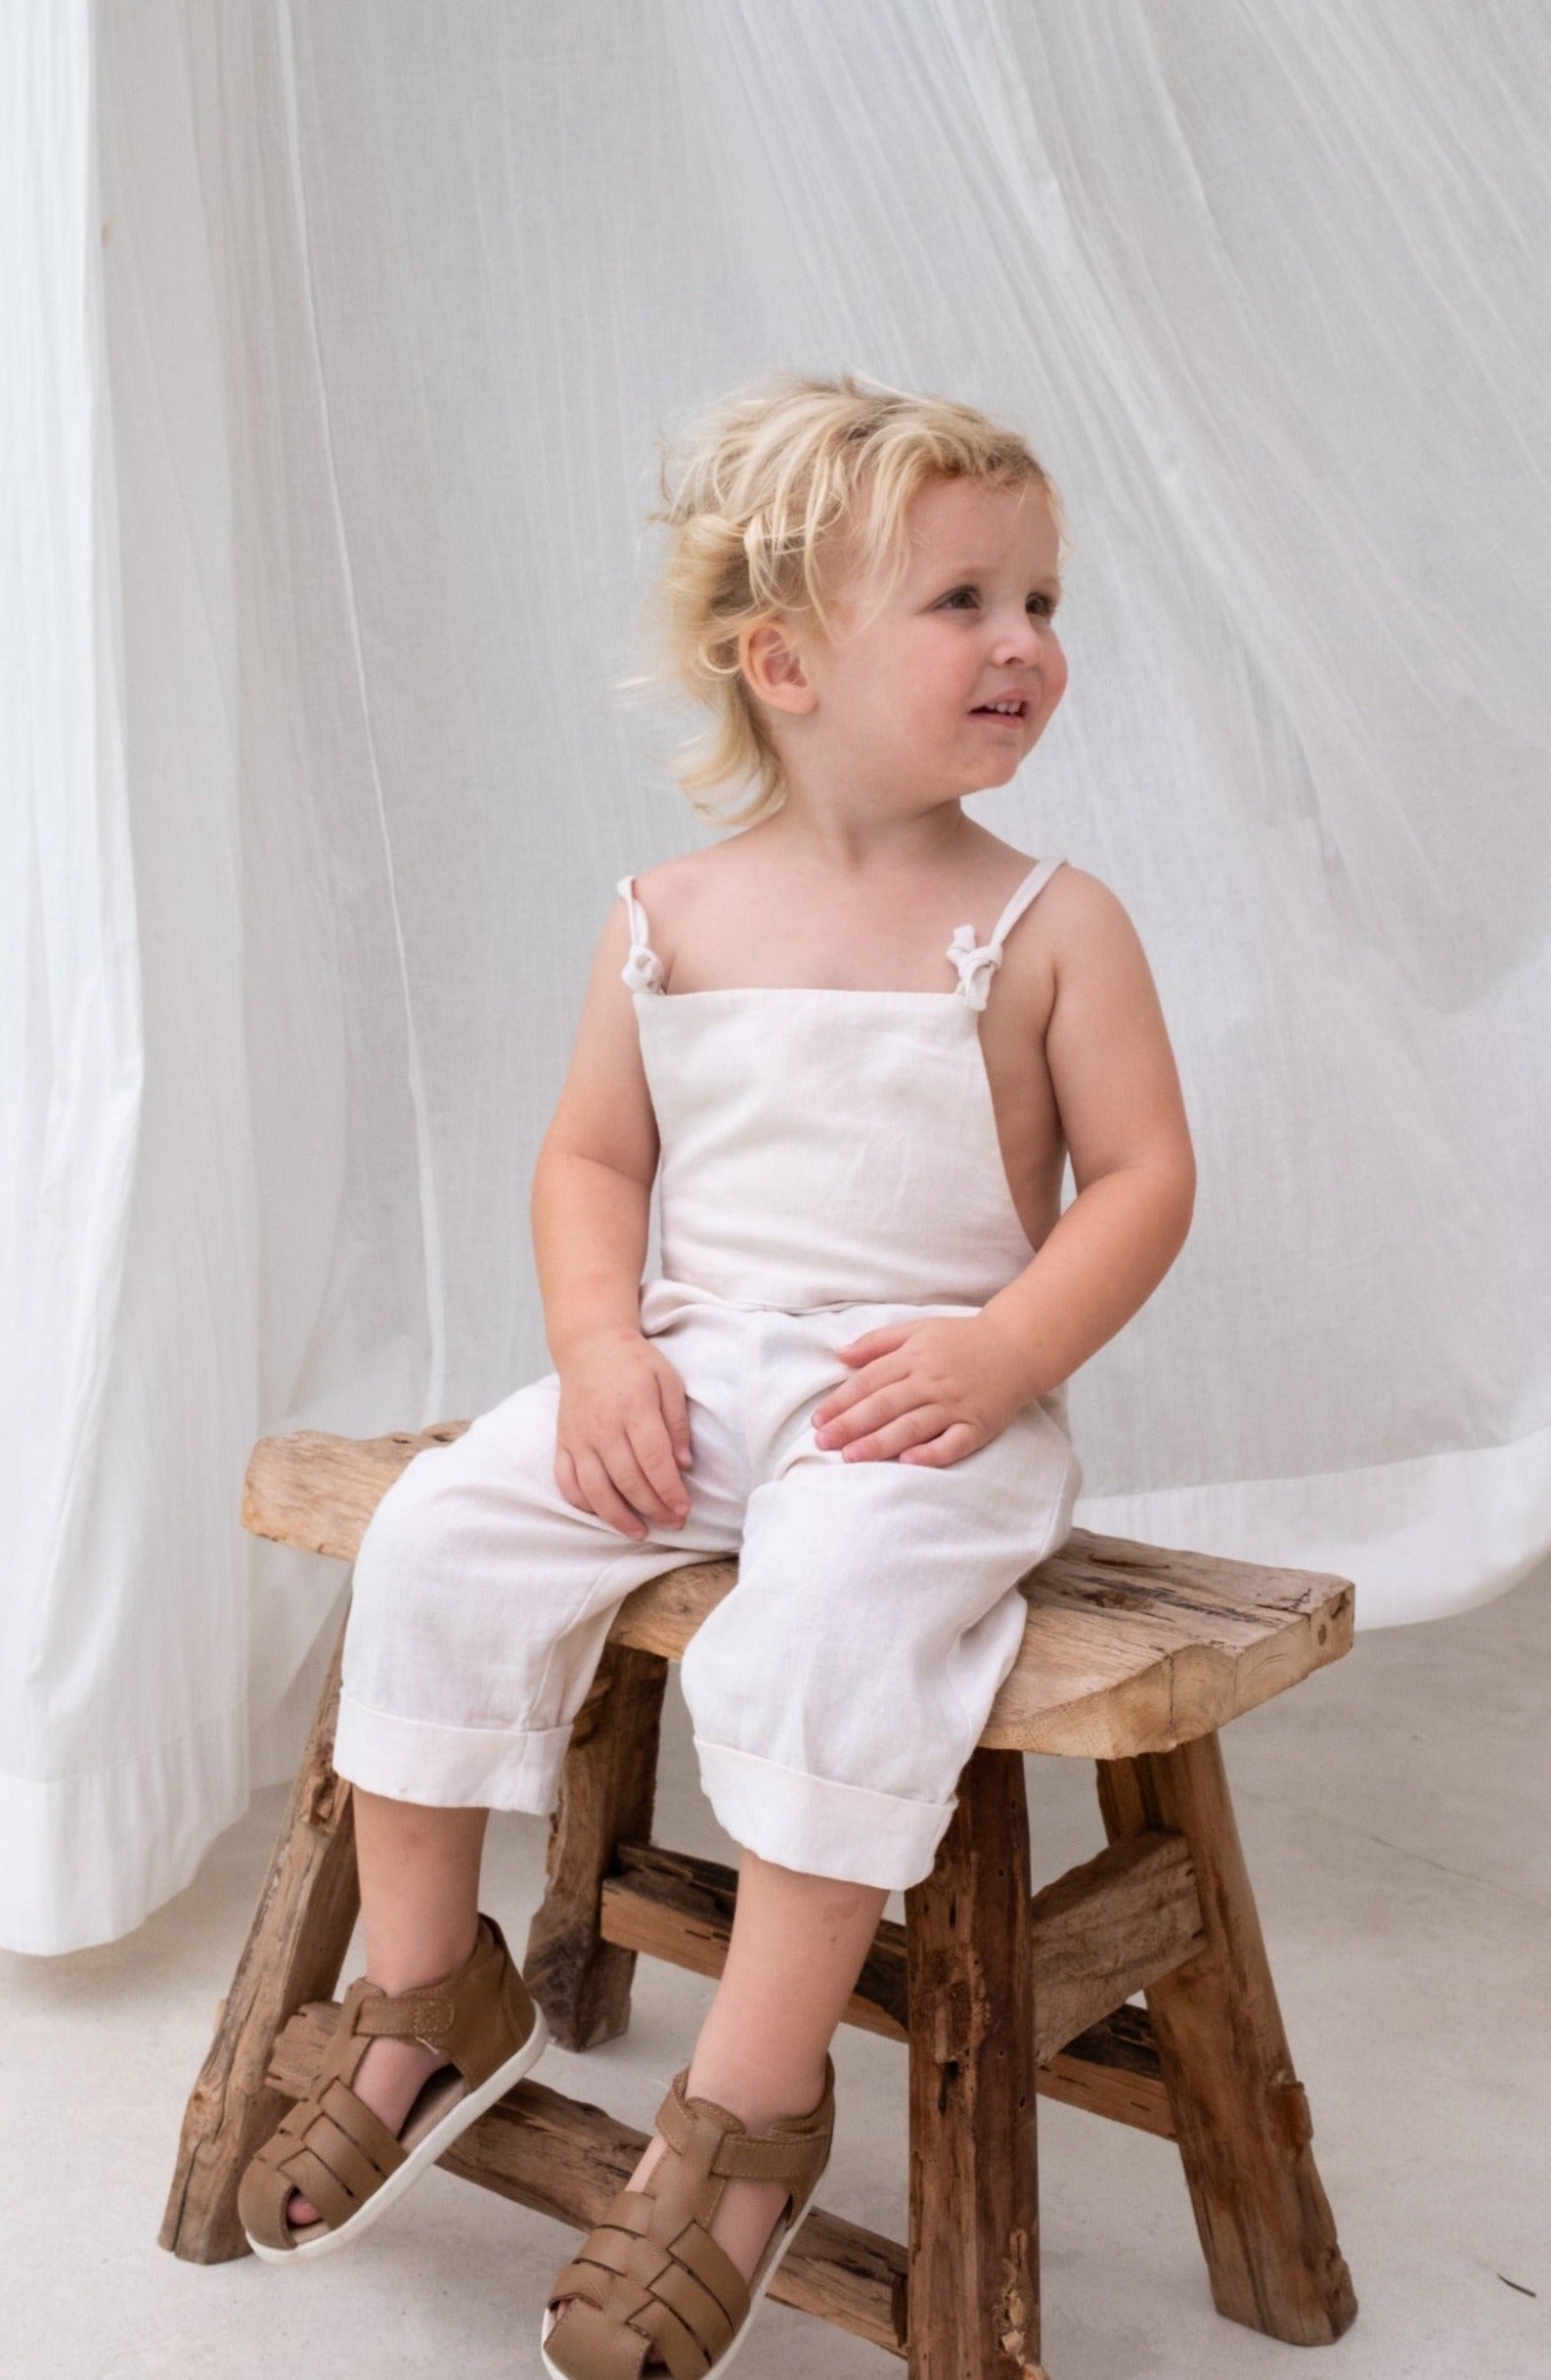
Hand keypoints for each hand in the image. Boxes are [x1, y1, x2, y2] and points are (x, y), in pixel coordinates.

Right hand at [554, 1326, 693, 1539]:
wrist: (588, 1345)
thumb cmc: (635, 1362)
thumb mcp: (668, 1380)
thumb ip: (677, 1422)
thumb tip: (684, 1464)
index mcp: (632, 1407)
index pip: (653, 1460)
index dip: (669, 1491)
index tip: (684, 1509)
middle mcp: (602, 1426)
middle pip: (627, 1480)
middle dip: (653, 1508)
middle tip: (673, 1523)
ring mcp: (578, 1436)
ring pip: (595, 1488)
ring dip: (618, 1517)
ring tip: (639, 1532)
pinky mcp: (563, 1442)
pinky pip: (566, 1481)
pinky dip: (582, 1503)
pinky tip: (602, 1514)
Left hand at [809, 1314, 1035, 1467]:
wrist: (1018, 1347)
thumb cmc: (962, 1339)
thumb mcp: (918, 1329)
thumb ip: (878, 1342)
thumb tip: (840, 1355)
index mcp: (915, 1357)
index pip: (869, 1381)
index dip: (841, 1401)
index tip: (818, 1420)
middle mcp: (933, 1380)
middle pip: (885, 1405)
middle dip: (850, 1425)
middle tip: (823, 1443)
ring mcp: (956, 1405)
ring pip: (912, 1426)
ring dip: (880, 1442)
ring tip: (851, 1456)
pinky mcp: (978, 1426)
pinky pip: (953, 1443)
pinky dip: (931, 1453)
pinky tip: (907, 1462)